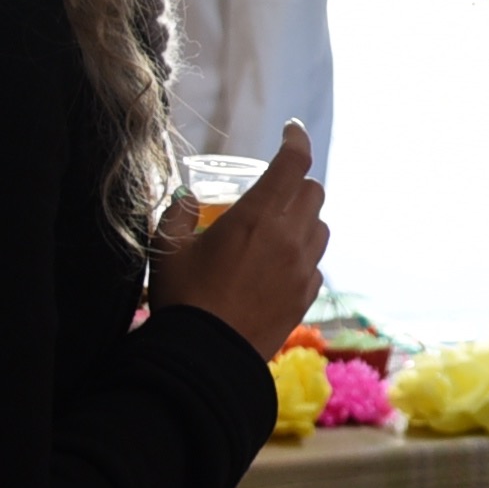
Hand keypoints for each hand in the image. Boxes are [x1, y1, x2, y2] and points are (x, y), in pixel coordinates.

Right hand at [148, 122, 326, 358]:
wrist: (207, 357)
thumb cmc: (183, 299)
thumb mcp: (166, 249)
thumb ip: (177, 213)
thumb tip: (188, 198)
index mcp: (257, 217)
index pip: (292, 162)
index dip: (295, 139)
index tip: (290, 130)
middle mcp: (289, 237)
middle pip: (314, 191)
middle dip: (297, 182)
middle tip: (273, 189)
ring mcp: (303, 268)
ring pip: (321, 226)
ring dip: (305, 218)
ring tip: (277, 228)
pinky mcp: (307, 296)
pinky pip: (316, 263)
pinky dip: (303, 254)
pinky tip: (279, 265)